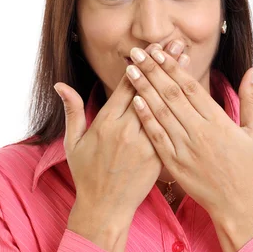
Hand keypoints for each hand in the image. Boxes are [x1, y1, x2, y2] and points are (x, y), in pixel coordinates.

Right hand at [53, 42, 189, 250]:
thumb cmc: (87, 175)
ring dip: (176, 81)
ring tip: (186, 60)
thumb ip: (73, 112)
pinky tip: (190, 94)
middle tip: (178, 42)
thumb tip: (61, 85)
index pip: (126, 86)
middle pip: (148, 90)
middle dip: (163, 64)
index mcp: (105, 123)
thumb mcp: (74, 143)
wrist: (105, 209)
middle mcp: (126, 131)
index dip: (141, 64)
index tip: (152, 46)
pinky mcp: (158, 157)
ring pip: (163, 106)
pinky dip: (180, 109)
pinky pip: (170, 128)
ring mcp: (144, 144)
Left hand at [125, 46, 252, 251]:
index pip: (190, 87)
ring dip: (143, 90)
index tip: (160, 51)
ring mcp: (184, 148)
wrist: (238, 204)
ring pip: (160, 112)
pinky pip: (156, 137)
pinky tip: (135, 102)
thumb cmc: (248, 168)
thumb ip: (250, 100)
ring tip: (131, 71)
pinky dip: (146, 119)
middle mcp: (199, 132)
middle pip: (171, 95)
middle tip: (137, 53)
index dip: (173, 67)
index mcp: (217, 121)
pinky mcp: (174, 163)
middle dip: (152, 71)